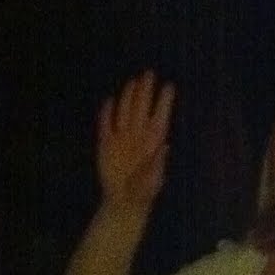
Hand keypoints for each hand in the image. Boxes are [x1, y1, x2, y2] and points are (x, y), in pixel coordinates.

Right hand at [96, 71, 174, 212]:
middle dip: (145, 92)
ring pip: (125, 113)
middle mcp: (138, 136)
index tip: (169, 86)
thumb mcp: (153, 180)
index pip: (159, 118)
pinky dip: (106, 114)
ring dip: (128, 97)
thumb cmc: (143, 192)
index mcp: (152, 143)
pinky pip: (105, 125)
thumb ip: (157, 164)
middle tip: (149, 73)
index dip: (164, 102)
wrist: (124, 201)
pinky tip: (109, 101)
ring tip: (133, 82)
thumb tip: (165, 146)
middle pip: (141, 109)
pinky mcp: (106, 145)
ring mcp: (122, 138)